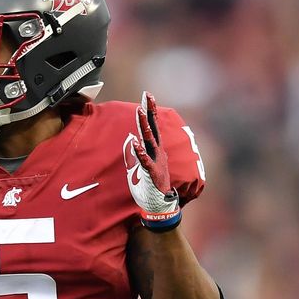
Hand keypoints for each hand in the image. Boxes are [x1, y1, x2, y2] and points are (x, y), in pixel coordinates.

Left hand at [123, 92, 180, 230]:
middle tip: (147, 94)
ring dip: (144, 126)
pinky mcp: (153, 173)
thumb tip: (136, 141)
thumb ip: (144, 153)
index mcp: (157, 150)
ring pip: (150, 140)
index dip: (151, 110)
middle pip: (154, 127)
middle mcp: (158, 153)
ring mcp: (156, 161)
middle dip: (150, 110)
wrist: (163, 204)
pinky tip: (135, 143)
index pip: (154, 126)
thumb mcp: (149, 164)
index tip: (148, 95)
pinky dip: (141, 152)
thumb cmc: (154, 185)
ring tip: (139, 111)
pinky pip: (145, 161)